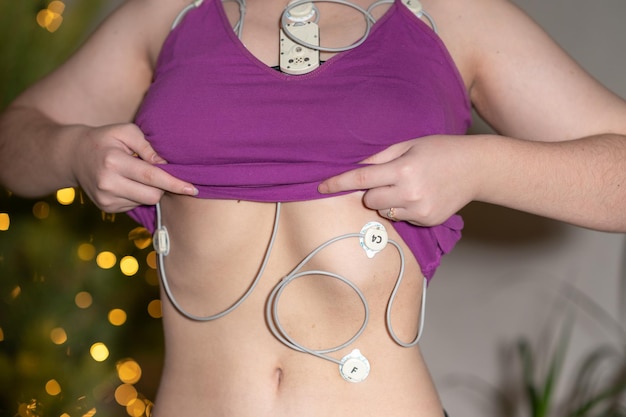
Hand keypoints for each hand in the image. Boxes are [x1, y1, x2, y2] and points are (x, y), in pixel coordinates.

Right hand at [72, 123, 197, 212]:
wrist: (73, 156)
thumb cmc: (105, 139)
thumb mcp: (126, 131)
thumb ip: (148, 145)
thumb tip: (166, 164)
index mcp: (113, 162)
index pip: (152, 177)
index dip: (175, 183)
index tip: (193, 188)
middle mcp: (108, 183)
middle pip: (153, 195)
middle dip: (163, 186)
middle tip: (157, 172)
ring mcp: (106, 199)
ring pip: (145, 202)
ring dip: (150, 190)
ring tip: (136, 174)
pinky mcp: (106, 208)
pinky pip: (135, 205)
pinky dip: (138, 194)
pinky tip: (127, 183)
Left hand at [318, 135, 481, 225]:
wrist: (477, 168)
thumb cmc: (441, 150)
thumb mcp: (409, 144)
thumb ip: (380, 157)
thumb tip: (355, 167)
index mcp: (403, 170)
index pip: (361, 180)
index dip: (338, 183)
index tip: (321, 187)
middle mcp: (410, 193)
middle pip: (369, 200)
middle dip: (372, 191)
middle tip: (390, 178)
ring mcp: (419, 210)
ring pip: (384, 212)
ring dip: (387, 201)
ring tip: (409, 186)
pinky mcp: (427, 221)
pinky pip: (401, 218)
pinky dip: (404, 209)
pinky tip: (421, 195)